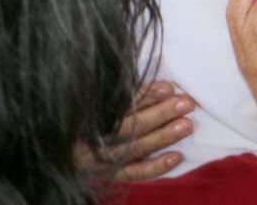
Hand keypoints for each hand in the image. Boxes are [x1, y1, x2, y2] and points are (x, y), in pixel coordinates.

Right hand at [82, 81, 196, 179]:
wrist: (69, 151)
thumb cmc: (95, 113)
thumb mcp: (99, 97)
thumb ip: (124, 90)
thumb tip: (160, 82)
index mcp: (88, 113)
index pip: (119, 103)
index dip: (146, 95)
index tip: (169, 88)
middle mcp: (90, 137)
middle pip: (128, 126)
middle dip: (160, 114)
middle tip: (186, 103)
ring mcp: (97, 159)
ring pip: (133, 148)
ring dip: (162, 136)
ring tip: (187, 125)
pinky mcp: (108, 174)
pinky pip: (133, 172)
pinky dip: (156, 166)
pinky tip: (177, 156)